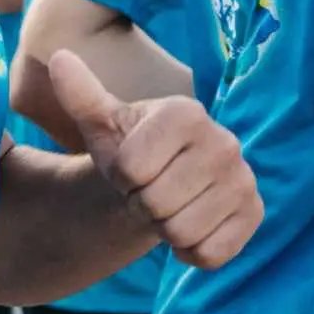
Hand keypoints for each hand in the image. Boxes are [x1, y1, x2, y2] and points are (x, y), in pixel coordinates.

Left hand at [47, 49, 261, 269]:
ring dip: (164, 229)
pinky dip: (190, 252)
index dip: (121, 177)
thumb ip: (81, 95)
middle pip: (156, 203)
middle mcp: (225, 142)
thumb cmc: (130, 150)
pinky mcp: (254, 213)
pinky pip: (208, 254)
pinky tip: (189, 226)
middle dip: (142, 205)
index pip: (131, 169)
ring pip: (181, 232)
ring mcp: (244, 179)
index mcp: (186, 113)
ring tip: (169, 205)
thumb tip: (58, 58)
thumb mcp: (102, 123)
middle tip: (150, 189)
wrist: (165, 178)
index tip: (132, 167)